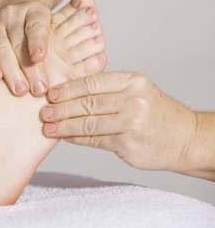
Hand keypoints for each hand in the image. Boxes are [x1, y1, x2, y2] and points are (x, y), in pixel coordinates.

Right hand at [0, 0, 90, 96]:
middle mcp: (12, 15)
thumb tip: (93, 13)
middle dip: (28, 68)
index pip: (36, 25)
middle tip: (39, 89)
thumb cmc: (38, 23)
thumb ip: (74, 17)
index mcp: (34, 10)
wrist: (10, 7)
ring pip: (1, 48)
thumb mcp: (56, 17)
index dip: (37, 41)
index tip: (40, 58)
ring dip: (10, 71)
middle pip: (19, 42)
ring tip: (20, 91)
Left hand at [40, 72, 196, 172]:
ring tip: (48, 127)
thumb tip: (69, 94)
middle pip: (87, 103)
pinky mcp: (128, 145)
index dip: (67, 89)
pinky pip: (95, 140)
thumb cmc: (154, 112)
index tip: (51, 94)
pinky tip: (65, 136)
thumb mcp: (136, 91)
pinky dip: (76, 138)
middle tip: (44, 112)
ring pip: (88, 123)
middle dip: (61, 108)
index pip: (91, 82)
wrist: (184, 137)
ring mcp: (131, 123)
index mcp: (132, 82)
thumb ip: (107, 90)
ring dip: (64, 126)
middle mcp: (132, 100)